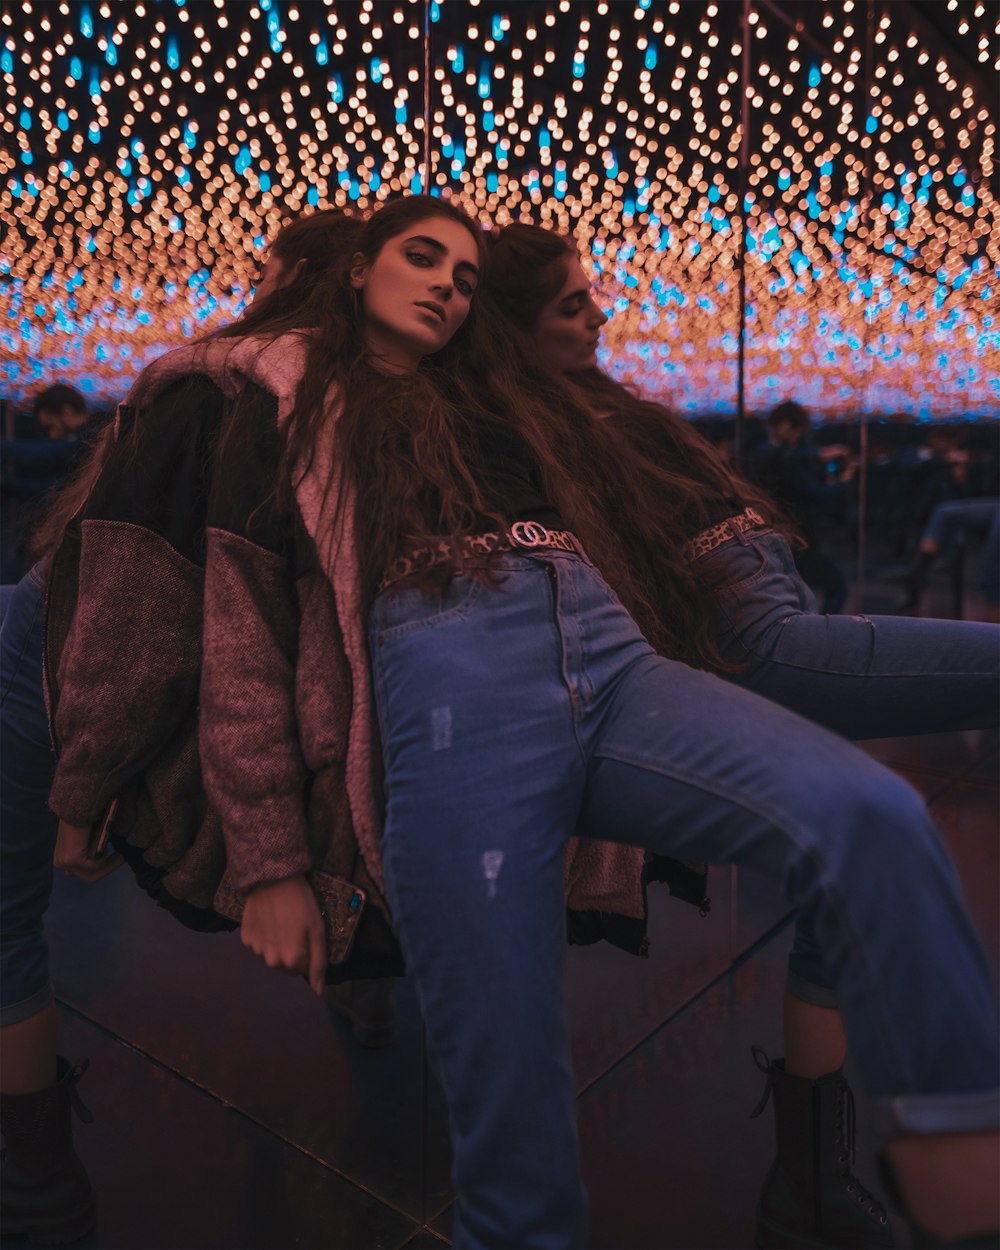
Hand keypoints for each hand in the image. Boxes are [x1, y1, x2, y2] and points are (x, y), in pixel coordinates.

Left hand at [53, 819, 123, 881]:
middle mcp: (60, 863)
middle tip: (124, 858)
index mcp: (61, 858)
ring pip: (93, 873)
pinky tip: (112, 848)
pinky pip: (95, 866)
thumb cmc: (84, 816)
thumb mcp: (86, 838)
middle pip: (88, 876)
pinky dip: (107, 859)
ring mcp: (65, 862)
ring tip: (121, 853)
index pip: (83, 873)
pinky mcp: (72, 859)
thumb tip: (104, 857)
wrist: (77, 805)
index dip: (104, 868)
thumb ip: (91, 850)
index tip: (119, 858)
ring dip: (110, 864)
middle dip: (109, 869)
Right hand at [240, 876, 326, 995]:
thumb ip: (319, 964)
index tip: (307, 934)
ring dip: (278, 944)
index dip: (307, 952)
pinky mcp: (245, 938)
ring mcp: (256, 950)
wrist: (274, 879)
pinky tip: (269, 919)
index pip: (302, 970)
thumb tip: (318, 993)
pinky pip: (258, 944)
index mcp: (291, 961)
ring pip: (271, 955)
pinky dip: (264, 935)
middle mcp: (271, 961)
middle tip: (295, 928)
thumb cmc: (301, 903)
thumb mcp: (318, 931)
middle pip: (286, 965)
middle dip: (293, 951)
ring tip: (282, 921)